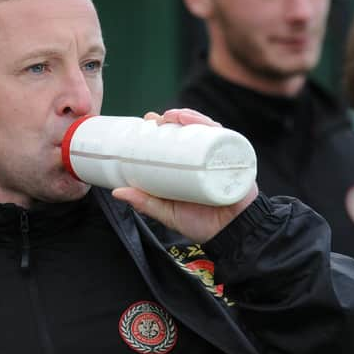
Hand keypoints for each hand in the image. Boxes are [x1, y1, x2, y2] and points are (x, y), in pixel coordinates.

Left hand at [111, 108, 258, 242]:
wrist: (232, 237)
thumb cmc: (201, 224)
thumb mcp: (167, 212)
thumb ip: (144, 203)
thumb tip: (116, 192)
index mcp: (188, 167)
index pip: (176, 140)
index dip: (161, 127)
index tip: (146, 121)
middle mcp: (204, 159)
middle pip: (191, 131)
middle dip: (173, 118)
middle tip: (156, 118)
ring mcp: (220, 159)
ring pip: (208, 130)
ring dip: (191, 118)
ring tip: (175, 117)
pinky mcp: (237, 162)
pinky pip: (229, 140)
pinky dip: (216, 128)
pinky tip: (203, 124)